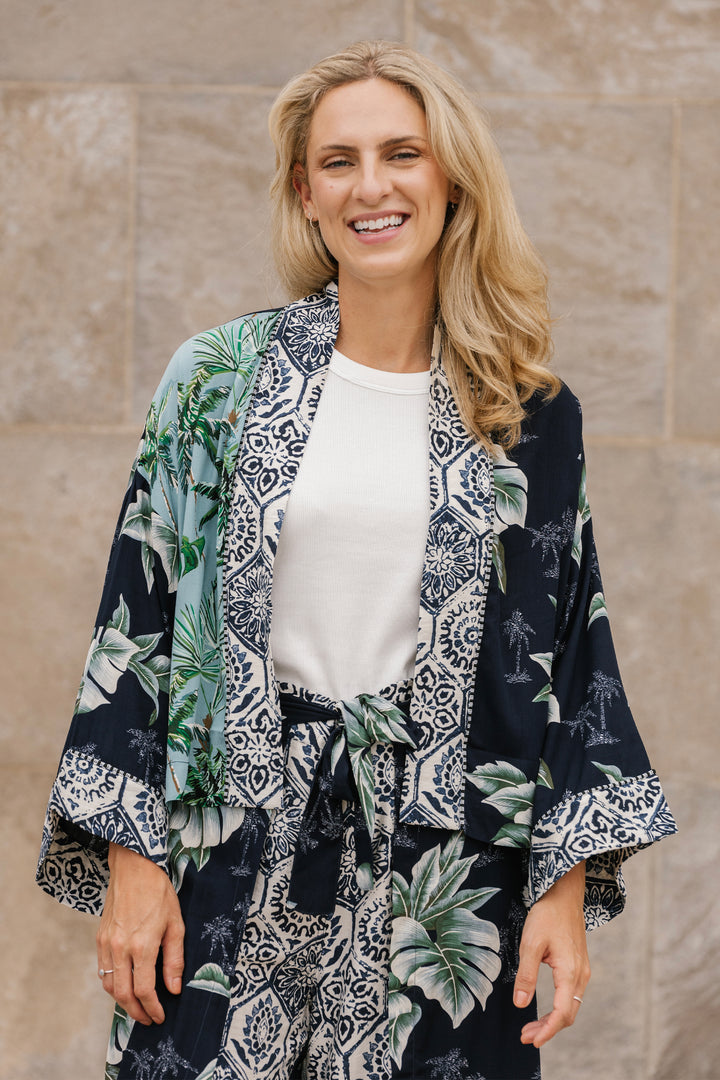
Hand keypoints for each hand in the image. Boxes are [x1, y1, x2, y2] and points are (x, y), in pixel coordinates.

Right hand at [96, 842, 184, 1024]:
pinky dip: (112, 983)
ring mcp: (107, 943)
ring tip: (137, 1006)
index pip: (144, 990)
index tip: (160, 1016)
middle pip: (123, 994)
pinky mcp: (100, 937)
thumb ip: (174, 958)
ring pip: (109, 985)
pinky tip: (124, 984)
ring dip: (122, 1001)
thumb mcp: (176, 923)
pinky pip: (102, 969)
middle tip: (148, 1019)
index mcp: (142, 946)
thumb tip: (174, 988)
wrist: (133, 866)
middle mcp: (120, 948)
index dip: (153, 1008)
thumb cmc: (159, 892)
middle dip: (136, 1012)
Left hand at [513, 860, 589, 1047]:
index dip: (547, 1031)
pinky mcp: (579, 967)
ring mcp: (582, 972)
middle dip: (547, 1029)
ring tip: (530, 1027)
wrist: (564, 895)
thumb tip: (520, 1004)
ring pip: (570, 1007)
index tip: (531, 1041)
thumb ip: (526, 975)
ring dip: (552, 1021)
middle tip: (525, 1036)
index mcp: (570, 972)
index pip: (562, 1013)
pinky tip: (543, 1010)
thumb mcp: (530, 943)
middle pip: (568, 1015)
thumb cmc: (547, 916)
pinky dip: (558, 1008)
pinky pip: (571, 996)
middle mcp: (580, 976)